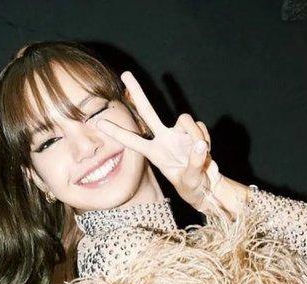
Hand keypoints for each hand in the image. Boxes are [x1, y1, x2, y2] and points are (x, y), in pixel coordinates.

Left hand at [95, 71, 222, 212]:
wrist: (207, 185)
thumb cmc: (192, 187)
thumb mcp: (191, 180)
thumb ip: (195, 163)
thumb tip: (199, 144)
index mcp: (155, 153)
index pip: (132, 141)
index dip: (117, 132)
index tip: (99, 122)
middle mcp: (164, 139)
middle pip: (148, 111)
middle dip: (137, 92)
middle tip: (126, 74)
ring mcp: (178, 134)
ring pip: (185, 119)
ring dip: (196, 134)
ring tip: (203, 153)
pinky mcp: (193, 131)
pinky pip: (199, 126)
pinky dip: (205, 139)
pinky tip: (206, 151)